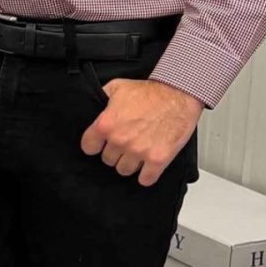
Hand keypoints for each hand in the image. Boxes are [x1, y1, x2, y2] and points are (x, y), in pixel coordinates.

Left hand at [80, 78, 202, 186]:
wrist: (177, 96)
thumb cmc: (150, 92)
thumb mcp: (116, 87)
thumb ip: (101, 99)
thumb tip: (95, 107)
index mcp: (107, 124)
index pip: (88, 147)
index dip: (94, 145)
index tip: (98, 145)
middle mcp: (120, 140)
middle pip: (108, 160)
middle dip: (114, 153)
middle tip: (123, 145)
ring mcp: (139, 152)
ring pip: (124, 170)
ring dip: (129, 164)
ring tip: (135, 154)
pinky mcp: (158, 160)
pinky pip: (146, 179)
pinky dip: (146, 176)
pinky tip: (147, 168)